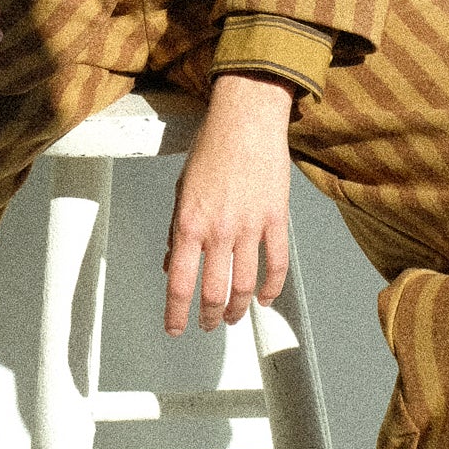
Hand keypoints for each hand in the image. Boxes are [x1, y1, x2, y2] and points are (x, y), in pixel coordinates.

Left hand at [163, 73, 293, 334]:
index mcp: (190, 222)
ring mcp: (251, 227)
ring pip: (245, 285)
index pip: (180, 282)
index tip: (175, 328)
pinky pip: (276, 264)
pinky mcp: (276, 219)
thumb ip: (177, 231)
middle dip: (209, 317)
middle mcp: (219, 230)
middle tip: (207, 325)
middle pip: (214, 292)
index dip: (176, 313)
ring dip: (237, 308)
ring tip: (232, 316)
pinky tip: (265, 298)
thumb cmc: (212, 148)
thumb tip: (172, 263)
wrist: (246, 120)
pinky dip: (272, 288)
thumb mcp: (181, 190)